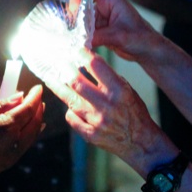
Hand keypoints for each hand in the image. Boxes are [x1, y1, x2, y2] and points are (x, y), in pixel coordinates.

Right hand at [0, 86, 44, 186]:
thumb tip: (18, 96)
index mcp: (6, 128)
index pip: (28, 109)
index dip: (35, 97)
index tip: (37, 88)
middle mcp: (14, 144)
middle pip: (34, 123)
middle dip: (38, 109)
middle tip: (37, 98)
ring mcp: (11, 157)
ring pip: (32, 137)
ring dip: (35, 122)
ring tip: (34, 111)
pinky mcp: (6, 165)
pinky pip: (24, 146)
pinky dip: (29, 134)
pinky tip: (26, 130)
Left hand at [44, 49, 167, 169]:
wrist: (141, 143)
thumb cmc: (134, 113)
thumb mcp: (128, 90)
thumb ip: (108, 78)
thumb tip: (87, 62)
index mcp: (119, 90)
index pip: (96, 66)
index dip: (81, 54)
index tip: (73, 49)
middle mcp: (106, 105)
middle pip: (77, 82)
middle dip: (63, 70)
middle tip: (56, 62)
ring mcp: (96, 121)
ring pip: (69, 100)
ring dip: (58, 87)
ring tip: (50, 78)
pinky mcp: (90, 134)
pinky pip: (71, 118)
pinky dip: (69, 111)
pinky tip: (70, 106)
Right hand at [66, 0, 158, 61]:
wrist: (149, 51)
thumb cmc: (141, 38)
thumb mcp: (119, 36)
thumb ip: (98, 37)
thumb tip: (78, 41)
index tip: (74, 12)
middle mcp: (105, 6)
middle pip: (81, 3)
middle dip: (75, 16)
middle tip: (73, 31)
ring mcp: (102, 18)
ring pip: (82, 18)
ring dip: (78, 28)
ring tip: (77, 40)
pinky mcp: (100, 29)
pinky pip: (85, 29)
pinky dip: (81, 36)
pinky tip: (81, 45)